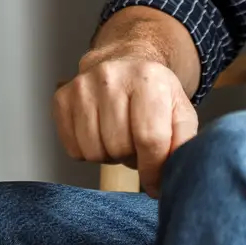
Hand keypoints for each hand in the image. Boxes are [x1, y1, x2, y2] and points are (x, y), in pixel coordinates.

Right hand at [52, 45, 197, 196]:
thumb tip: (173, 177)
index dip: (154, 169)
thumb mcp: (180, 113)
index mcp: (148, 78)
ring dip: (109, 154)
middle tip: (136, 141)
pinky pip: (74, 149)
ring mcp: (82, 86)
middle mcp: (111, 76)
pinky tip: (99, 132)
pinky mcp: (62, 98)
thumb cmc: (154, 93)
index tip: (155, 182)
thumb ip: (184, 144)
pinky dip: (88, 151)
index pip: (150, 139)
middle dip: (131, 156)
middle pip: (120, 147)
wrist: (126, 62)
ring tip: (118, 135)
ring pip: (94, 152)